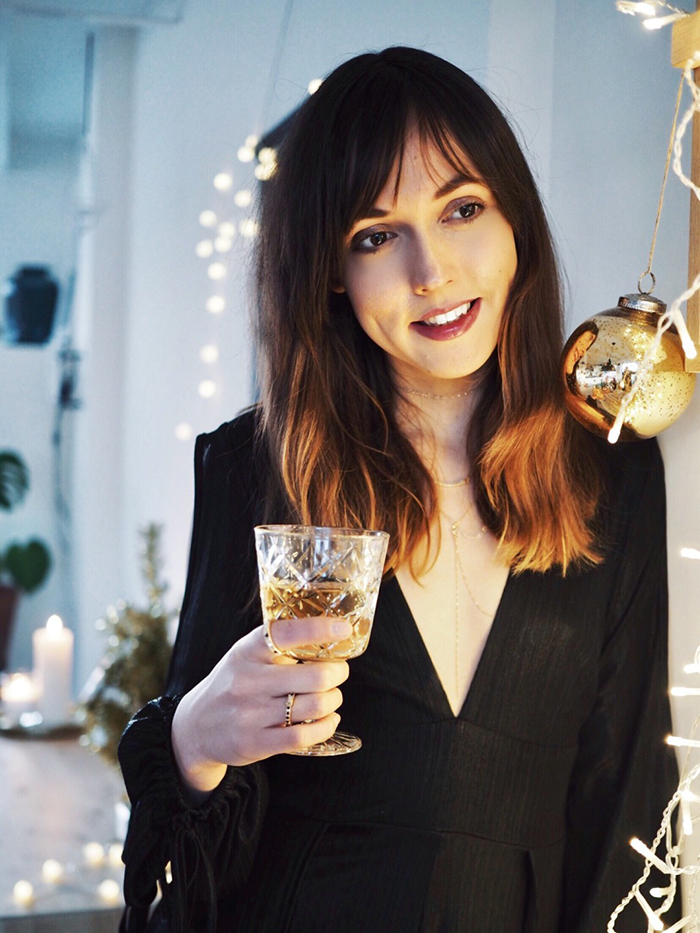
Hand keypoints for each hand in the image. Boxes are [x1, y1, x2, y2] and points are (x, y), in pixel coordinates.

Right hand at [171, 618, 350, 797]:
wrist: (196, 726)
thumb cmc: (234, 682)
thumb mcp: (246, 654)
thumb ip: (280, 644)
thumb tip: (330, 636)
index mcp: (248, 650)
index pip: (287, 633)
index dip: (320, 630)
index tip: (343, 629)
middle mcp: (248, 680)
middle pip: (316, 676)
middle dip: (338, 672)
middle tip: (339, 671)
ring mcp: (251, 714)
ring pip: (316, 705)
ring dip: (334, 699)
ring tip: (332, 696)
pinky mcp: (255, 743)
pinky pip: (305, 735)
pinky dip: (326, 726)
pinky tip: (328, 719)